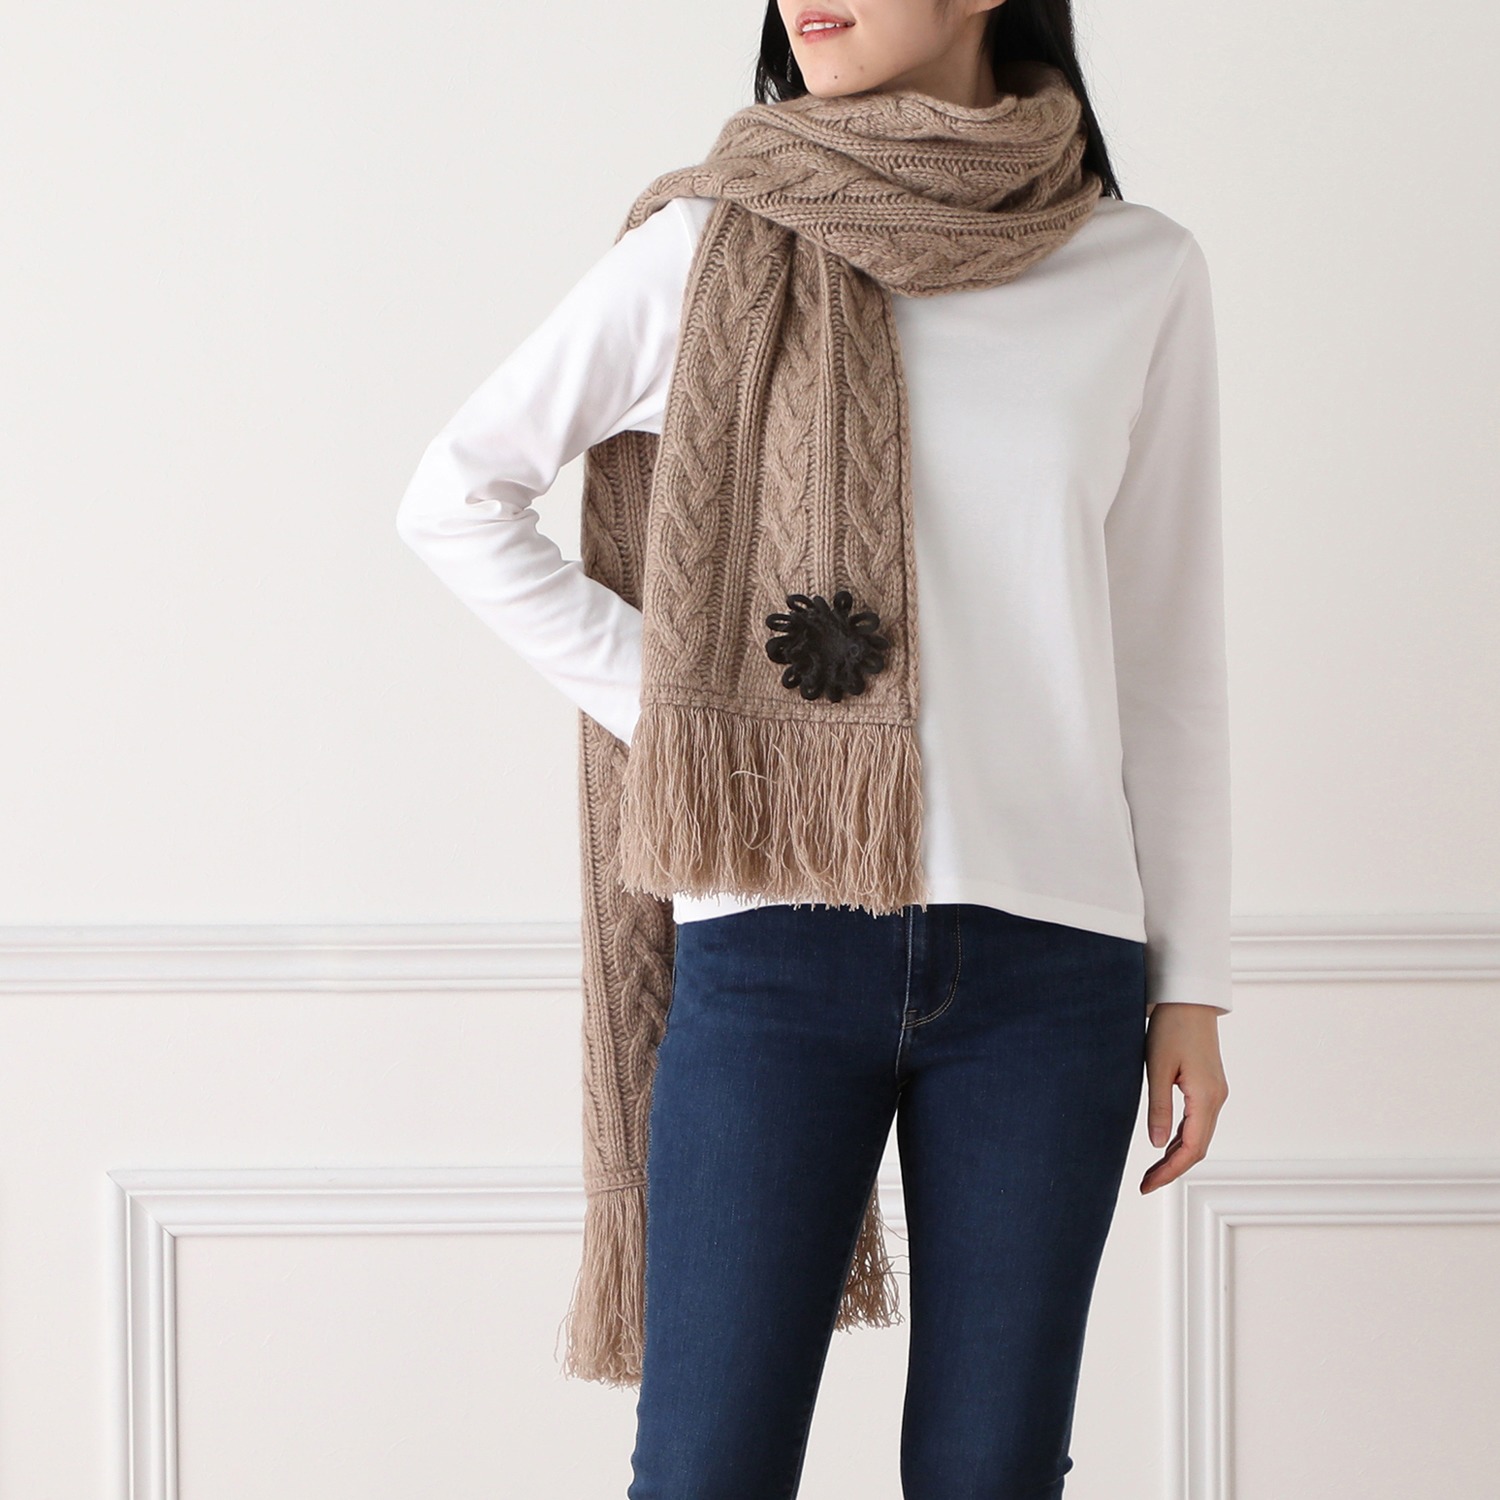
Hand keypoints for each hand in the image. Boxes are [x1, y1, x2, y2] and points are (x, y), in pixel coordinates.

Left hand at [1139, 1002, 1228, 1193]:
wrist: (1189, 1000)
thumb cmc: (1171, 1028)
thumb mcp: (1157, 1068)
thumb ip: (1158, 1108)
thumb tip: (1156, 1146)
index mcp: (1205, 1098)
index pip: (1191, 1149)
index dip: (1169, 1171)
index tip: (1147, 1185)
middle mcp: (1216, 1099)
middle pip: (1197, 1148)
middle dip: (1172, 1169)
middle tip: (1145, 1184)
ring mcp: (1215, 1093)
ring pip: (1199, 1137)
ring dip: (1176, 1155)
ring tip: (1151, 1171)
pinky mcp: (1209, 1086)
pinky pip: (1198, 1122)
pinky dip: (1181, 1138)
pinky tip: (1164, 1145)